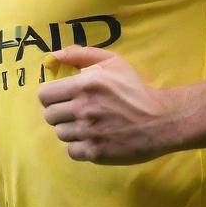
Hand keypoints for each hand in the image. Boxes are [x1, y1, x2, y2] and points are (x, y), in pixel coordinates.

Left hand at [36, 46, 179, 164]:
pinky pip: (71, 150)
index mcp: (84, 84)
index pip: (44, 95)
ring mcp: (89, 132)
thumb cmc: (135, 89)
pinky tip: (93, 138)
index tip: (62, 98)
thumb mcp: (113, 62)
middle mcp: (83, 108)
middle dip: (60, 112)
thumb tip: (52, 56)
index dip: (51, 96)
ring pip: (60, 133)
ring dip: (71, 129)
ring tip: (88, 125)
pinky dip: (80, 146)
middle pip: (49, 115)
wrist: (161, 120)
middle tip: (77, 111)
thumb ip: (81, 55)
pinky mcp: (95, 152)